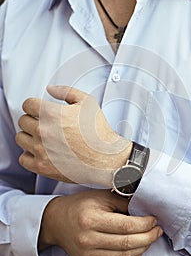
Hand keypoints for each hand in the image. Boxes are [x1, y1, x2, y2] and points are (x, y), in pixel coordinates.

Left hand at [15, 85, 131, 185]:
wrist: (106, 159)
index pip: (27, 104)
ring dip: (30, 136)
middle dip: (33, 120)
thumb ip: (67, 91)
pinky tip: (42, 152)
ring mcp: (40, 150)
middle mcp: (43, 131)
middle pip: (23, 120)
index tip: (39, 110)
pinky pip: (23, 158)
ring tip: (43, 138)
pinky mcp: (41, 166)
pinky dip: (30, 155)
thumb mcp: (88, 103)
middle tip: (45, 124)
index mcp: (52, 114)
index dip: (34, 105)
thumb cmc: (99, 133)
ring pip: (21, 138)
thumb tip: (50, 89)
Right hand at [39, 190, 162, 255]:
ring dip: (143, 248)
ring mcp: (88, 255)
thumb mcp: (100, 196)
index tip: (153, 219)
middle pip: (127, 243)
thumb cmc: (80, 205)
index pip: (126, 226)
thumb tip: (144, 208)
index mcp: (91, 220)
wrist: (57, 221)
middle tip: (157, 229)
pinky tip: (138, 252)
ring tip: (150, 238)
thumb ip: (122, 201)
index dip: (144, 224)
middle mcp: (89, 240)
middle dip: (148, 237)